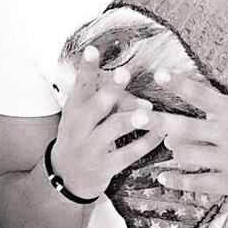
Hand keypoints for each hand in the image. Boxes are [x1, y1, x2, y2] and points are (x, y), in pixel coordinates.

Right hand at [51, 46, 163, 199]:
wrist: (67, 178)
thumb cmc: (82, 135)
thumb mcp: (84, 116)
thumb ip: (109, 103)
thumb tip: (146, 101)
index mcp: (75, 108)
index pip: (80, 84)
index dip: (86, 68)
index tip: (92, 49)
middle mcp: (79, 127)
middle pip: (96, 105)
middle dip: (111, 89)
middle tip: (124, 73)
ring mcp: (91, 148)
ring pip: (113, 129)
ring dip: (131, 118)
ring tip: (148, 111)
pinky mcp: (104, 167)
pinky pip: (128, 154)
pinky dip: (146, 143)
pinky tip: (160, 133)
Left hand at [149, 72, 227, 201]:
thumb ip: (215, 110)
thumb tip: (182, 108)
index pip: (201, 94)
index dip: (178, 84)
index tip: (158, 74)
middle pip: (185, 126)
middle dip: (158, 121)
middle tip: (136, 116)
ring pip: (186, 154)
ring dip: (174, 150)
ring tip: (171, 146)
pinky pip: (196, 181)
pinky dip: (176, 179)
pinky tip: (163, 177)